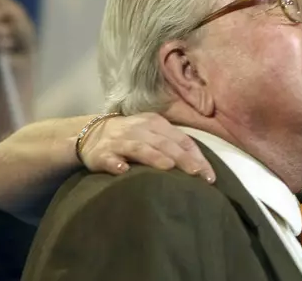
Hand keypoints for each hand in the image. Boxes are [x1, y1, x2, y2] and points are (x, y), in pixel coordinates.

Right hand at [79, 113, 215, 182]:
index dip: (197, 157)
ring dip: (154, 157)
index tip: (209, 177)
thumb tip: (202, 168)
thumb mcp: (155, 135)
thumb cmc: (134, 137)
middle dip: (182, 158)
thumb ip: (175, 147)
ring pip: (140, 148)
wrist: (92, 133)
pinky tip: (122, 170)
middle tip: (196, 174)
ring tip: (168, 167)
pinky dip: (115, 164)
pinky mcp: (102, 154)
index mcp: (157, 124)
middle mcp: (140, 130)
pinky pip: (109, 158)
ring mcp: (120, 141)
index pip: (182, 140)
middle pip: (165, 144)